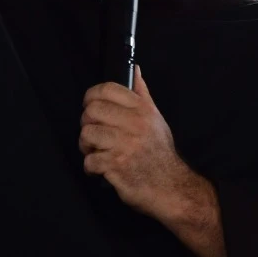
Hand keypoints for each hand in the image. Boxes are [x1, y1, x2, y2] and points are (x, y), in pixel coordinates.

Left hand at [80, 67, 199, 219]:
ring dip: (86, 146)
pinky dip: (91, 167)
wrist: (171, 187)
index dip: (92, 96)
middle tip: (93, 133)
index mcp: (142, 110)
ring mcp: (125, 145)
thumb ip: (142, 94)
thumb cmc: (160, 152)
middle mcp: (134, 124)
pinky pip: (89, 160)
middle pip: (92, 111)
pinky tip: (101, 168)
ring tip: (96, 151)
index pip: (108, 89)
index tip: (90, 106)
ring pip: (87, 135)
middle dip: (87, 123)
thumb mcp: (156, 119)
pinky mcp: (116, 166)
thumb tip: (134, 69)